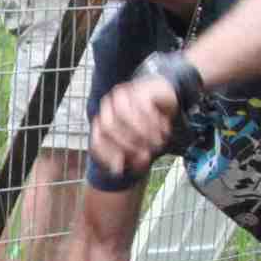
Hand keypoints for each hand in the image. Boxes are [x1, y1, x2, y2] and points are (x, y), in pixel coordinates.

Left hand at [89, 50, 198, 184]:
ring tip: (158, 144)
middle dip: (127, 145)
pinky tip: (164, 131)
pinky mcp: (139, 89)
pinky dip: (154, 122)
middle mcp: (107, 106)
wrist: (162, 96)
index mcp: (101, 121)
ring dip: (143, 134)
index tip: (120, 169)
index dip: (107, 156)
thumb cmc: (146, 125)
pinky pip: (143, 107)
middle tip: (146, 155)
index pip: (97, 141)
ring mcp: (122, 95)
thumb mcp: (137, 144)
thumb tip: (118, 170)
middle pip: (109, 128)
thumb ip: (128, 157)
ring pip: (125, 116)